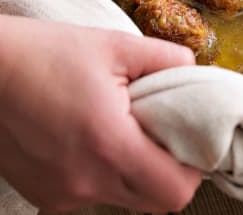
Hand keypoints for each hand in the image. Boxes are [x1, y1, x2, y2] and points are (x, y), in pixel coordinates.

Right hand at [0, 15, 201, 211]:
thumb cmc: (46, 54)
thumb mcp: (117, 45)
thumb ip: (168, 59)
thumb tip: (196, 71)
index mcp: (110, 146)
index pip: (175, 191)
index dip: (195, 167)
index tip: (194, 137)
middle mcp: (86, 181)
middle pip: (154, 202)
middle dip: (171, 171)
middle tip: (168, 132)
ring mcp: (61, 194)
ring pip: (124, 199)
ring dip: (138, 174)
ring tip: (131, 130)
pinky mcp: (43, 194)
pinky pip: (92, 196)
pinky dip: (105, 175)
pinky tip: (98, 139)